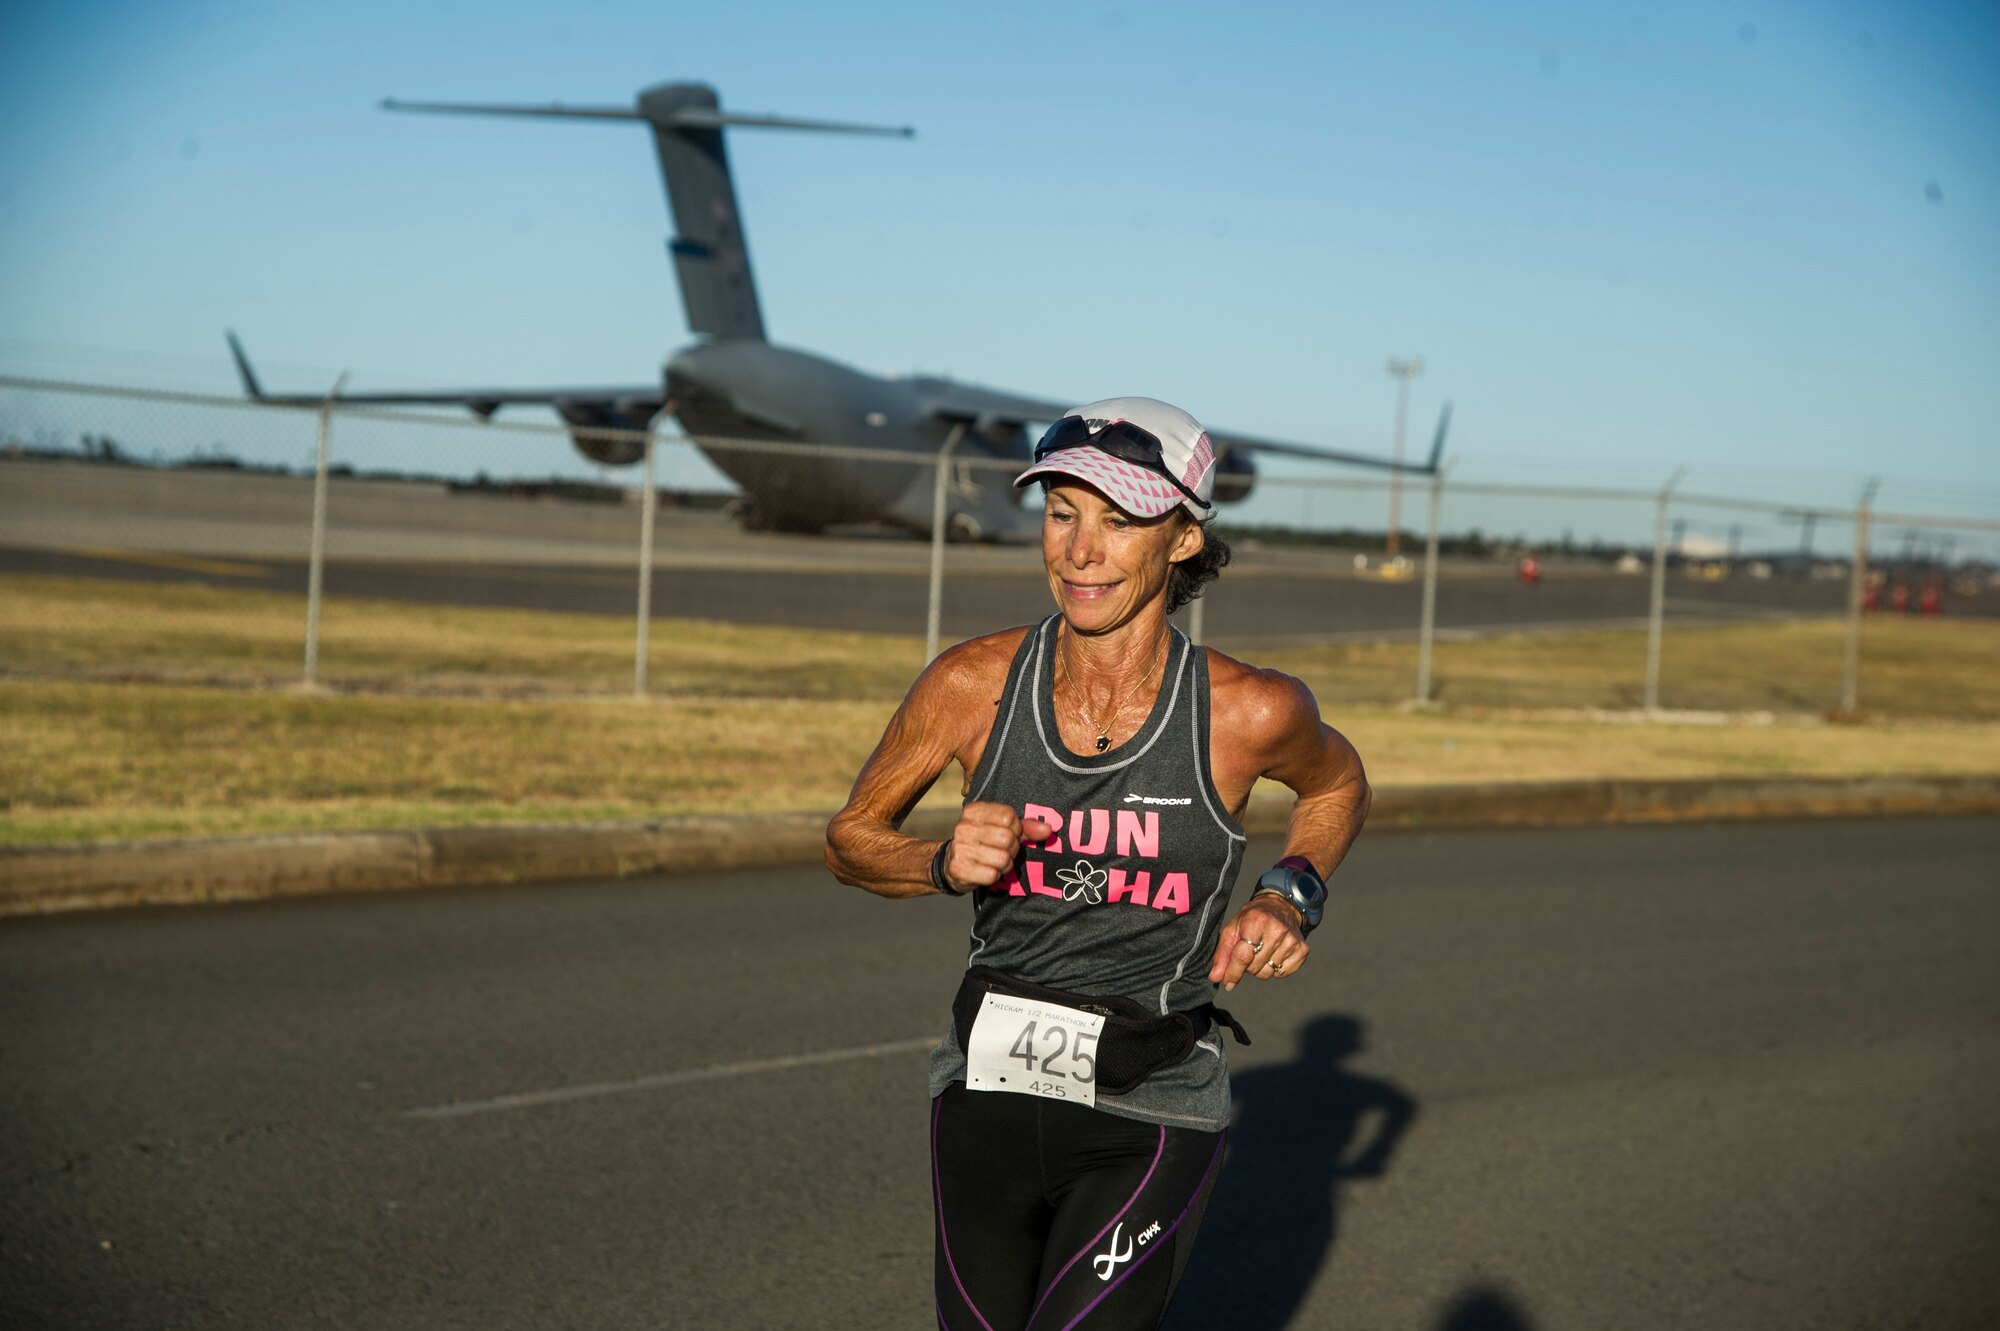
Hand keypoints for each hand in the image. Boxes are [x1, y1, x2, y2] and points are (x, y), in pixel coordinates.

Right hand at [940, 802, 1054, 892]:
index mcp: (974, 810)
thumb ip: (1026, 827)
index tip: (1007, 834)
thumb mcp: (1003, 829)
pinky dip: (994, 876)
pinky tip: (985, 871)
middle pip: (1007, 838)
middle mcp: (964, 826)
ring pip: (1002, 858)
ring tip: (994, 862)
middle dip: (1011, 849)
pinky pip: (992, 874)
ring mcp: (959, 847)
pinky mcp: (958, 868)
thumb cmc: (984, 843)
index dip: (1015, 829)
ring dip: (1004, 865)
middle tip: (1001, 851)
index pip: (1009, 817)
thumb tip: (1048, 829)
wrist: (953, 864)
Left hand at [1207, 895, 1308, 990]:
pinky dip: (1274, 969)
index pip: (1242, 956)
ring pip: (1267, 973)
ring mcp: (1291, 940)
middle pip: (1254, 967)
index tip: (1227, 982)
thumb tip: (1216, 977)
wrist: (1281, 906)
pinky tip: (1274, 954)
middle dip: (1247, 965)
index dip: (1233, 972)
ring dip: (1260, 968)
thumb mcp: (1233, 929)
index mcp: (1256, 921)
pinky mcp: (1302, 950)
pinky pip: (1281, 973)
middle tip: (1249, 951)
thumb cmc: (1253, 918)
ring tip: (1261, 951)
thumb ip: (1222, 954)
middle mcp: (1277, 930)